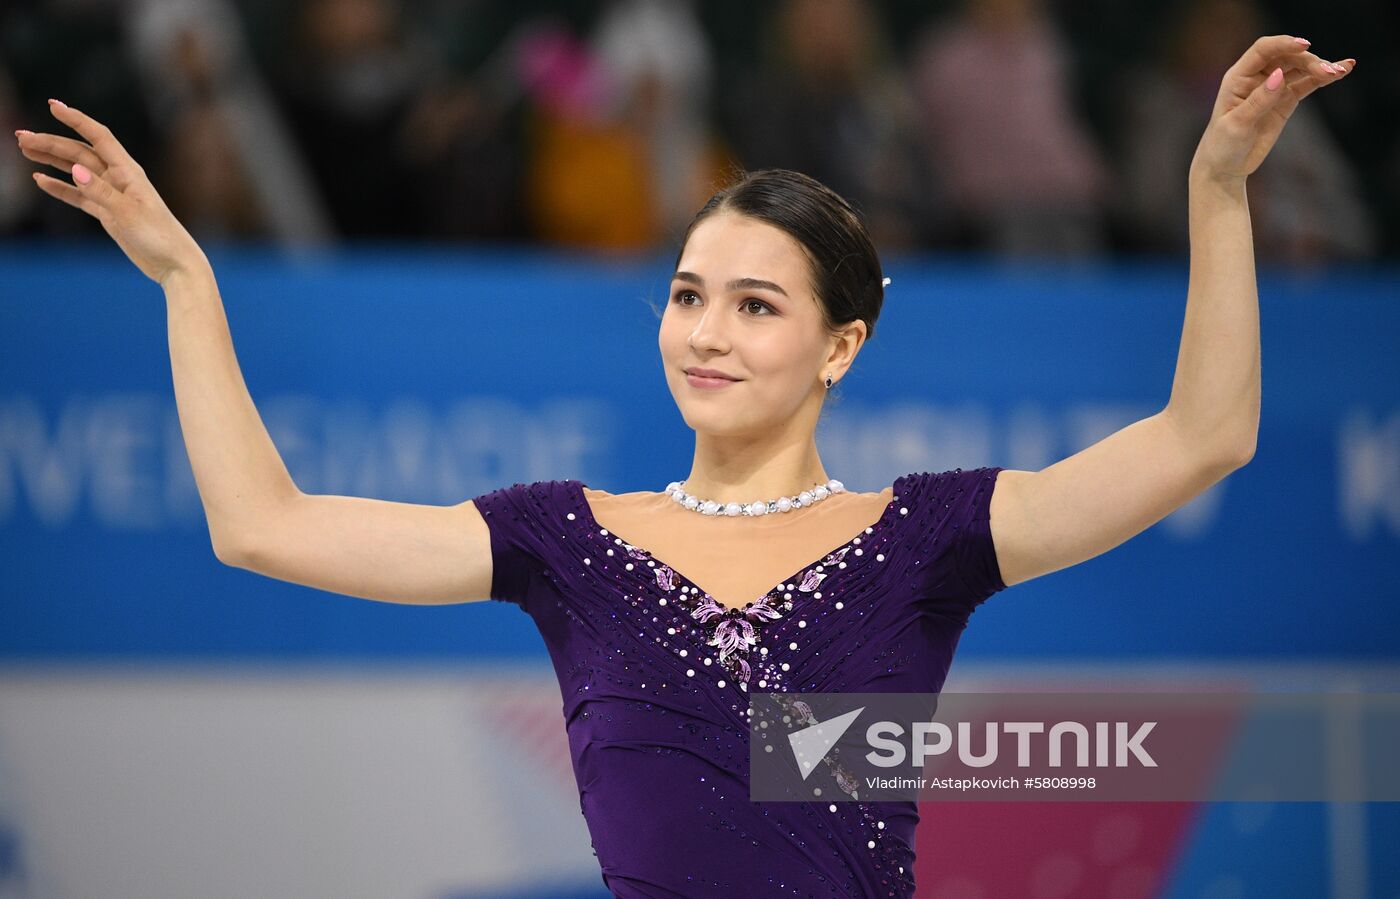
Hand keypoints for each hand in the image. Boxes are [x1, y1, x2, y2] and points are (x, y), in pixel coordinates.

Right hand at [15, 99, 207, 285]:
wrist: (174, 265)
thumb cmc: (159, 237)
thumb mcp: (129, 214)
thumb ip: (101, 192)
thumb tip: (75, 170)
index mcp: (128, 172)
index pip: (99, 137)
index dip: (76, 120)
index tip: (52, 105)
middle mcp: (119, 179)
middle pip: (80, 153)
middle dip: (51, 143)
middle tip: (21, 137)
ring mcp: (112, 195)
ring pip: (76, 171)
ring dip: (51, 160)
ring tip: (25, 150)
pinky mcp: (108, 213)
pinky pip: (79, 196)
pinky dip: (60, 188)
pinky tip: (40, 180)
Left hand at [1191, 35, 1354, 182]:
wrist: (1225, 167)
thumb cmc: (1223, 145)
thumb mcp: (1237, 125)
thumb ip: (1259, 100)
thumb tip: (1278, 76)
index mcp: (1239, 77)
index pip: (1263, 50)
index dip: (1284, 44)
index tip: (1305, 45)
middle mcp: (1256, 77)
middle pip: (1287, 57)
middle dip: (1308, 61)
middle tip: (1328, 72)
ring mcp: (1273, 87)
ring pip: (1299, 69)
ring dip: (1320, 67)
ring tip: (1341, 71)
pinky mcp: (1285, 100)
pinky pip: (1306, 84)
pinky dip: (1322, 78)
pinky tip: (1341, 71)